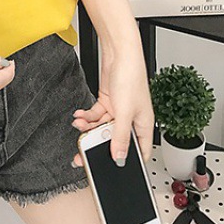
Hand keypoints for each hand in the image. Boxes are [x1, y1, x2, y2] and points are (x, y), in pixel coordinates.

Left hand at [71, 44, 153, 166]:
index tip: (111, 170)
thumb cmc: (131, 77)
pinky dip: (87, 116)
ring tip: (80, 126)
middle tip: (83, 154)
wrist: (119, 53)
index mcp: (144, 125)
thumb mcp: (125, 112)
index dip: (127, 162)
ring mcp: (119, 111)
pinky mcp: (108, 102)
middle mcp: (131, 120)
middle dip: (98, 146)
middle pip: (115, 140)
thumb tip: (119, 158)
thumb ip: (120, 137)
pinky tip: (79, 116)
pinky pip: (95, 115)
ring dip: (89, 128)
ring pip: (102, 127)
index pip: (139, 151)